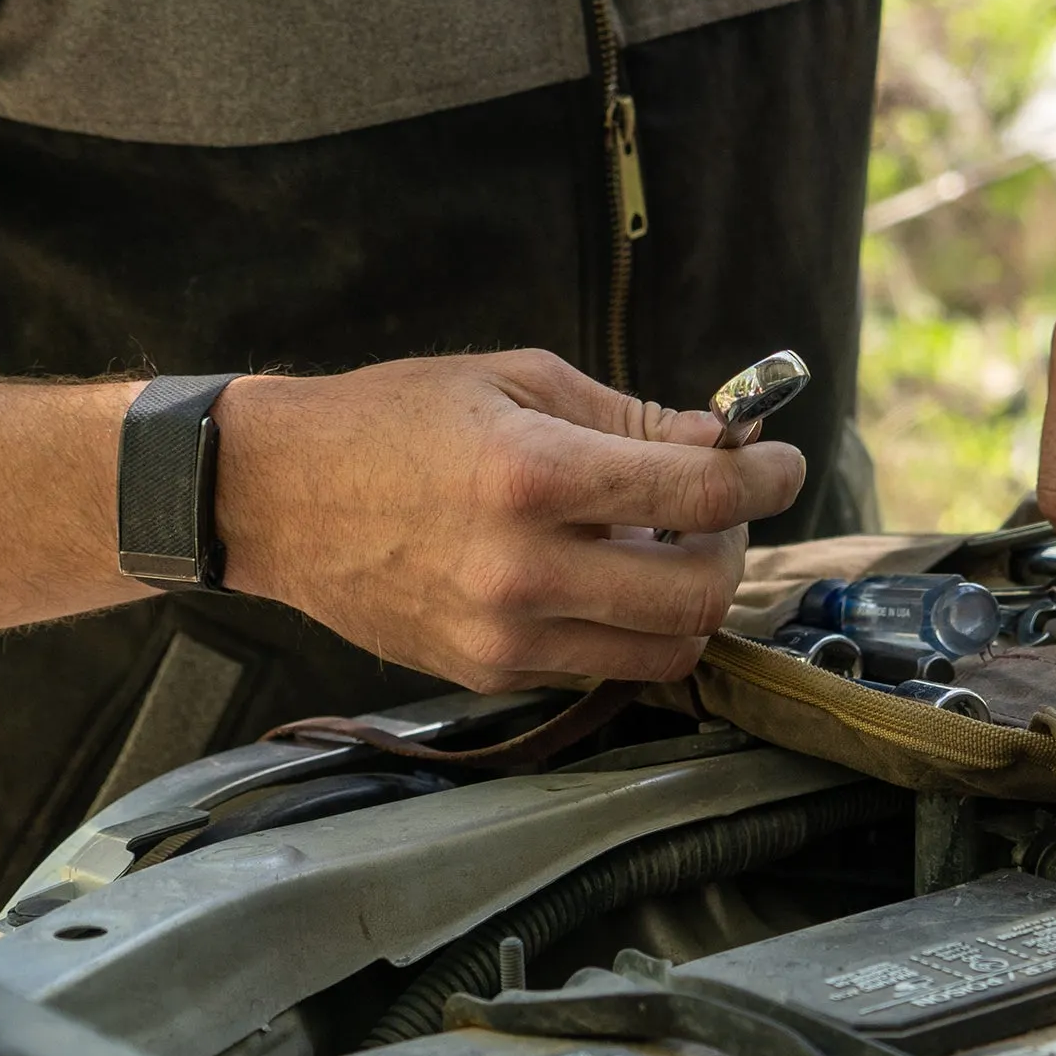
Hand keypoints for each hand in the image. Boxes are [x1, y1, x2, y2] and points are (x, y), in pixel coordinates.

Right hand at [212, 349, 799, 689]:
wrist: (277, 495)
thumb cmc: (394, 420)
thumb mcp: (516, 381)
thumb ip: (628, 417)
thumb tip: (721, 442)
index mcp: (534, 476)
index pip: (698, 495)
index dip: (763, 478)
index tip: (778, 462)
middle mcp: (523, 569)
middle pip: (696, 593)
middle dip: (732, 546)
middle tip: (717, 508)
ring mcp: (503, 635)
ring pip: (662, 652)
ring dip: (689, 601)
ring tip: (663, 548)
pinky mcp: (485, 673)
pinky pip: (599, 668)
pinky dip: (628, 630)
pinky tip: (605, 579)